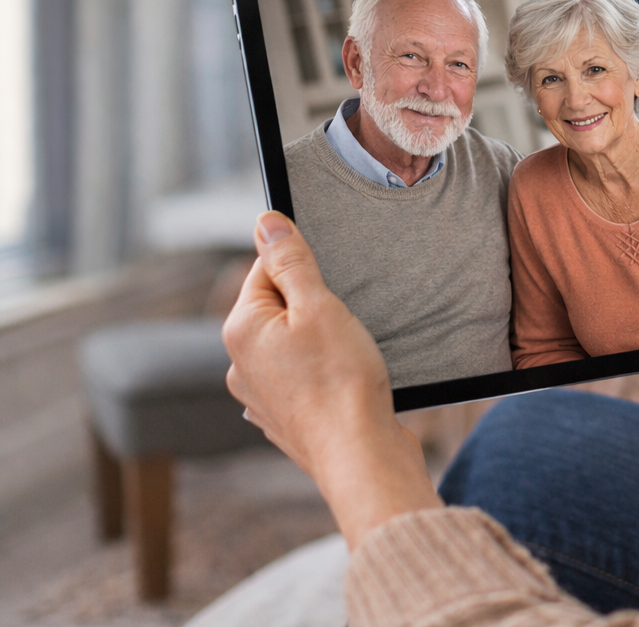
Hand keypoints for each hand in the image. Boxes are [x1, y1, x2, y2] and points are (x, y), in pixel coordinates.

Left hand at [223, 211, 442, 547]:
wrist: (360, 455)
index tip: (332, 283)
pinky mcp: (283, 418)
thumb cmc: (343, 381)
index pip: (263, 269)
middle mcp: (238, 364)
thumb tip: (265, 221)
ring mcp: (259, 396)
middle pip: (277, 307)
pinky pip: (301, 378)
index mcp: (241, 329)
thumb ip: (290, 260)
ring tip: (349, 356)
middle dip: (313, 306)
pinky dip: (322, 373)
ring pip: (290, 344)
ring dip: (319, 341)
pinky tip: (346, 382)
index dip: (303, 269)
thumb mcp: (320, 305)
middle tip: (345, 323)